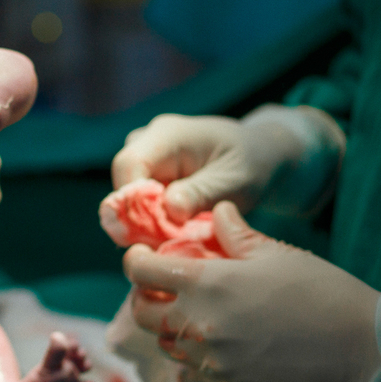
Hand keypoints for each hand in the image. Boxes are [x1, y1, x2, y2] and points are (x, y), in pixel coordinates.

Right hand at [111, 106, 342, 222]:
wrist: (259, 158)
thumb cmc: (250, 165)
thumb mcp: (235, 181)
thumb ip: (201, 193)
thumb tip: (169, 209)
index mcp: (168, 134)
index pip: (129, 164)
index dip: (129, 200)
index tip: (144, 234)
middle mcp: (148, 141)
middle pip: (122, 182)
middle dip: (135, 217)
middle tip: (160, 247)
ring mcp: (145, 158)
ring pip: (126, 196)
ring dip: (143, 222)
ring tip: (170, 242)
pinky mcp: (146, 176)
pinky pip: (136, 202)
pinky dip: (150, 222)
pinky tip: (170, 235)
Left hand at [123, 202, 380, 381]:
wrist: (361, 348)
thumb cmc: (321, 291)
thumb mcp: (275, 253)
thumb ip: (234, 233)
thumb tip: (216, 211)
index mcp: (205, 284)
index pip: (140, 271)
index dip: (134, 260)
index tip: (141, 256)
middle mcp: (198, 324)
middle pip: (141, 313)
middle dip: (144, 297)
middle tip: (161, 288)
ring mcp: (210, 361)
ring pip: (167, 344)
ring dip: (171, 327)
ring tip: (195, 314)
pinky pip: (197, 368)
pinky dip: (201, 353)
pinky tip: (227, 341)